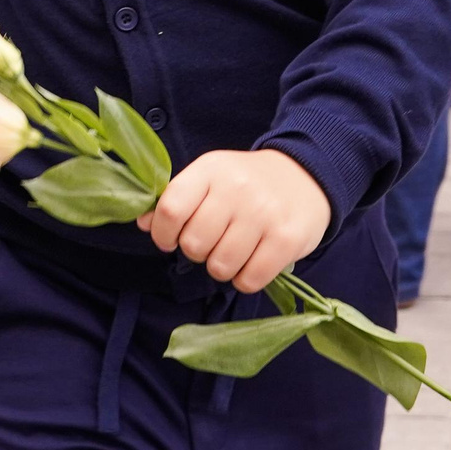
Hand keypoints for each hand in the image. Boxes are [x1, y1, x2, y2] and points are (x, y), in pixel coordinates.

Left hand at [138, 148, 331, 292]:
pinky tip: (252, 262)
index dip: (163, 234)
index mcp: (211, 170)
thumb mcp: (211, 178)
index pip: (170, 209)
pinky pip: (249, 279)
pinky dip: (245, 279)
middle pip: (194, 244)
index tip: (171, 240)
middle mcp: (237, 189)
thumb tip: (143, 224)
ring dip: (221, 268)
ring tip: (233, 251)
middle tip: (212, 242)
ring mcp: (264, 214)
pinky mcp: (287, 239)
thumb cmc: (248, 182)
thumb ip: (177, 200)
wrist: (308, 175)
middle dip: (197, 252)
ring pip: (219, 266)